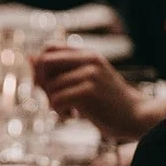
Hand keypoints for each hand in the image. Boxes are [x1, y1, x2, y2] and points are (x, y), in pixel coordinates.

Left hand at [33, 48, 165, 140]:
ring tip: (68, 112)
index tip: (46, 85)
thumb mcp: (86, 81)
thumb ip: (61, 71)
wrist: (136, 116)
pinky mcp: (88, 91)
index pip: (49, 48)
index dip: (39, 67)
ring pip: (50, 87)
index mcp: (88, 54)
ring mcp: (89, 74)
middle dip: (41, 84)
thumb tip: (29, 59)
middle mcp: (88, 60)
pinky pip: (56, 100)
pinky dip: (59, 112)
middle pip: (44, 63)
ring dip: (53, 104)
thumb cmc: (108, 102)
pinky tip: (72, 117)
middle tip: (53, 99)